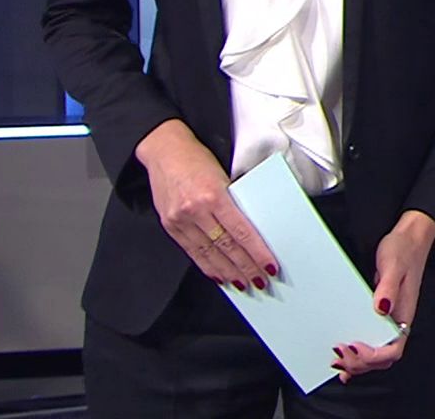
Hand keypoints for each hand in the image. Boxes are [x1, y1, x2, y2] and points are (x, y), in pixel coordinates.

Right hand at [135, 119, 276, 292]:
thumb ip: (236, 200)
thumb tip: (256, 228)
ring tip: (244, 283)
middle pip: (227, 246)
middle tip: (261, 280)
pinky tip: (219, 275)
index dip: (257, 252)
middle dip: (246, 267)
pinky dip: (207, 266)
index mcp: (214, 194)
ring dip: (228, 272)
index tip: (270, 265)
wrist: (164, 150)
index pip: (242, 231)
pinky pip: (192, 251)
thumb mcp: (224, 174)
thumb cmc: (198, 159)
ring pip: (209, 253)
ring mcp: (180, 220)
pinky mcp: (170, 226)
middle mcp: (196, 209)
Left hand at [332, 210, 434, 381]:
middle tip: (339, 356)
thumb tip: (381, 309)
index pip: (393, 350)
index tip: (354, 347)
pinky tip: (343, 359)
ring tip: (337, 362)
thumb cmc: (404, 250)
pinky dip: (356, 355)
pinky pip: (369, 341)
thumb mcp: (394, 265)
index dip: (373, 356)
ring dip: (356, 363)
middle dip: (360, 364)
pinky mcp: (378, 315)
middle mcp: (397, 321)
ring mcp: (388, 320)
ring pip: (375, 354)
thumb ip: (389, 288)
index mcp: (404, 314)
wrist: (408, 238)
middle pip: (382, 359)